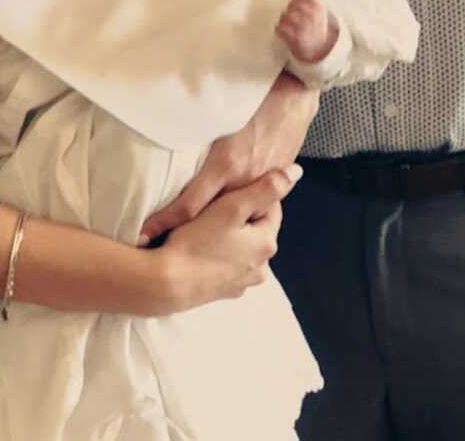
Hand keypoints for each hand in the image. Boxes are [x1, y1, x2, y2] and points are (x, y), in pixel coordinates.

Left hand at [139, 71, 318, 241]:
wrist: (295, 91)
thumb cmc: (252, 95)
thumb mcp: (216, 116)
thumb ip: (196, 140)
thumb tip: (166, 148)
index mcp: (224, 165)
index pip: (188, 206)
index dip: (163, 222)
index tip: (141, 233)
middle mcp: (243, 179)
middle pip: (210, 216)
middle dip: (188, 228)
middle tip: (160, 233)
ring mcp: (262, 181)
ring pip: (234, 210)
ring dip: (216, 218)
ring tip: (193, 228)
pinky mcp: (277, 177)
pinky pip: (255, 198)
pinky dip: (240, 205)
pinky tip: (229, 205)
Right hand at [157, 166, 301, 311]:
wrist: (167, 283)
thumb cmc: (198, 241)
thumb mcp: (233, 206)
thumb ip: (266, 188)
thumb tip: (297, 172)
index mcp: (267, 244)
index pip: (271, 207)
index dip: (252, 193)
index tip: (230, 190)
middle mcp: (262, 268)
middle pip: (257, 228)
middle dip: (242, 216)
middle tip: (215, 207)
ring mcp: (243, 283)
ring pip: (243, 247)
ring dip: (231, 235)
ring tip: (206, 227)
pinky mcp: (225, 292)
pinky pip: (229, 263)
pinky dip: (220, 253)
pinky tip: (202, 247)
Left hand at [275, 0, 337, 63]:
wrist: (318, 47)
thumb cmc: (314, 23)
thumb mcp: (315, 7)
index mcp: (319, 8)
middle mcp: (313, 19)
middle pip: (292, 4)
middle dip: (290, 7)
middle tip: (294, 13)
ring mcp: (304, 30)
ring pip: (284, 16)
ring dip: (283, 18)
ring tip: (289, 22)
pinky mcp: (295, 41)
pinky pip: (280, 29)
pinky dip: (279, 29)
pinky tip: (284, 30)